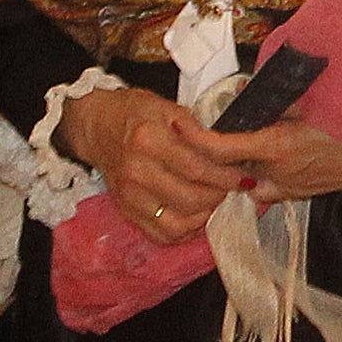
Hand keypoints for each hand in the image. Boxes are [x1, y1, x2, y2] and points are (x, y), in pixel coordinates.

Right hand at [58, 85, 253, 243]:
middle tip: (232, 186)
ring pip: (177, 222)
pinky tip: (195, 213)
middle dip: (219, 195)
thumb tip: (229, 149)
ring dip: (204, 214)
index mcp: (149, 141)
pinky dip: (184, 229)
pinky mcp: (126, 211)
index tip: (243, 175)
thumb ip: (197, 129)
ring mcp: (129, 196)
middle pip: (190, 198)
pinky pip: (160, 234)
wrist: (99, 127)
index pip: (196, 168)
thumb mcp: (168, 107)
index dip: (225, 175)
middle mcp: (136, 172)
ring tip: (214, 198)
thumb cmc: (136, 113)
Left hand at [179, 114, 341, 204]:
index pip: (221, 147)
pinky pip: (266, 187)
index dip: (194, 137)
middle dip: (218, 150)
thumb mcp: (316, 104)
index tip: (177, 124)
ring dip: (239, 164)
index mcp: (277, 147)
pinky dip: (258, 174)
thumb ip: (280, 101)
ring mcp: (288, 189)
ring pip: (246, 180)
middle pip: (229, 166)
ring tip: (241, 144)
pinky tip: (267, 160)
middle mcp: (275, 174)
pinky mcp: (299, 195)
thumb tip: (249, 93)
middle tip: (211, 129)